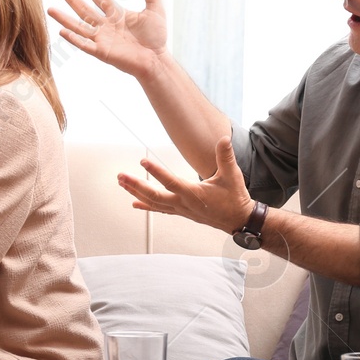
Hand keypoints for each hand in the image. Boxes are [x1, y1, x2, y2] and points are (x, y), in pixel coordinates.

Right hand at [48, 0, 166, 78]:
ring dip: (65, 19)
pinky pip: (85, 45)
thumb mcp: (156, 10)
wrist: (156, 59)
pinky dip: (74, 39)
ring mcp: (102, 39)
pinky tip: (62, 31)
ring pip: (79, 27)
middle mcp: (106, 26)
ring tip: (51, 9)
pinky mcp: (102, 52)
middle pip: (85, 10)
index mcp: (117, 14)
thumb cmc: (156, 37)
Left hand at [117, 137, 253, 233]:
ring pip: (153, 203)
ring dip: (136, 193)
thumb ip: (225, 157)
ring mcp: (181, 210)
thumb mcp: (232, 176)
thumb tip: (224, 139)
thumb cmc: (235, 198)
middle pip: (154, 196)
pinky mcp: (181, 212)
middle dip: (136, 186)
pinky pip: (160, 209)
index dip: (156, 171)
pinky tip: (134, 203)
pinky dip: (146, 205)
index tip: (143, 160)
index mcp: (194, 194)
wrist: (238, 220)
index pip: (171, 182)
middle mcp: (184, 204)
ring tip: (122, 183)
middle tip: (121, 176)